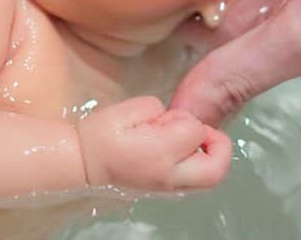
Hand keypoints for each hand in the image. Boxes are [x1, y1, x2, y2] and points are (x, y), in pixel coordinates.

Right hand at [76, 96, 231, 191]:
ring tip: (187, 141)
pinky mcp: (165, 193)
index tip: (168, 116)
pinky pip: (195, 182)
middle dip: (218, 145)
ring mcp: (168, 188)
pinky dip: (198, 166)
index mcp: (159, 152)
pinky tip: (178, 152)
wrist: (82, 165)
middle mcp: (169, 176)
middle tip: (202, 131)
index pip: (195, 130)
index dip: (187, 117)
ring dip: (209, 156)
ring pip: (209, 179)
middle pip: (215, 168)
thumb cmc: (99, 136)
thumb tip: (172, 118)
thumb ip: (156, 108)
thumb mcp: (126, 110)